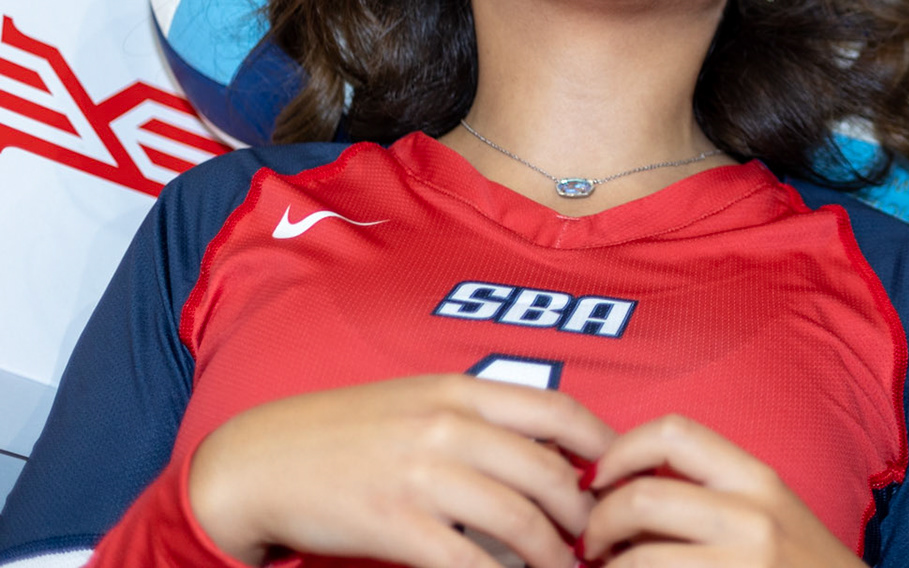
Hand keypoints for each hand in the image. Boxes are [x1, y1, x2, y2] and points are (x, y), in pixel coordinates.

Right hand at [187, 374, 615, 567]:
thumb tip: (543, 452)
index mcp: (459, 390)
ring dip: (550, 555)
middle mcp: (447, 425)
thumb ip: (476, 418)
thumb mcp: (417, 402)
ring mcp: (422, 474)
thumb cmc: (345, 433)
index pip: (557, 410)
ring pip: (519, 521)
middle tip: (594, 539)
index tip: (617, 474)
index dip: (600, 445)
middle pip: (547, 474)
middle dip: (581, 514)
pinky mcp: (395, 523)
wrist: (260, 460)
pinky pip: (468, 562)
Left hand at [581, 415, 865, 567]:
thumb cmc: (799, 566)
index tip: (599, 478)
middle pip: (641, 497)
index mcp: (757, 478)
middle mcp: (752, 516)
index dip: (620, 449)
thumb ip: (712, 491)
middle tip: (591, 542)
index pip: (673, 432)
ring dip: (606, 567)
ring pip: (638, 557)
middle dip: (598, 521)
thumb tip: (624, 485)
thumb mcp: (769, 511)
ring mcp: (742, 564)